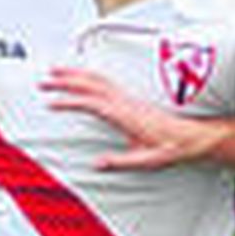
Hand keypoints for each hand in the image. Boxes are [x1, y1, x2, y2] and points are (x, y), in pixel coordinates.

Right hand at [42, 67, 217, 170]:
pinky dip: (89, 75)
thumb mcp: (145, 160)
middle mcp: (126, 102)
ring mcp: (128, 98)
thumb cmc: (170, 147)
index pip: (92, 103)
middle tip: (44, 80)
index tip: (51, 103)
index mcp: (126, 115)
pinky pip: (106, 82)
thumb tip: (97, 164)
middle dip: (66, 80)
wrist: (190, 137)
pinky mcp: (131, 99)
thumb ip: (120, 161)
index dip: (70, 102)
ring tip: (56, 71)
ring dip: (76, 73)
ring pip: (98, 79)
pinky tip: (81, 76)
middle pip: (91, 84)